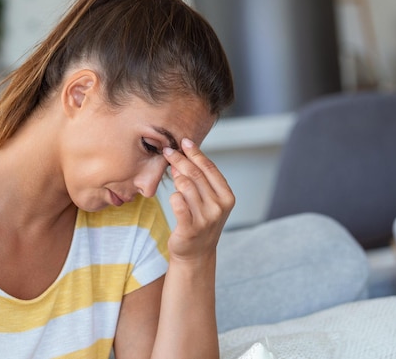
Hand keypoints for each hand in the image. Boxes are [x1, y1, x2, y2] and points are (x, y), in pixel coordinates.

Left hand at [162, 138, 234, 261]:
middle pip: (196, 174)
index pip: (209, 168)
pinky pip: (177, 203)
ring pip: (185, 186)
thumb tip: (182, 156)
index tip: (184, 141)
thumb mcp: (207, 199)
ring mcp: (206, 218)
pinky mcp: (190, 228)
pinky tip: (173, 196)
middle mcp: (219, 207)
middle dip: (180, 159)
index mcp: (226, 196)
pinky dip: (173, 196)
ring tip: (171, 174)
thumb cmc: (200, 221)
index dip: (195, 153)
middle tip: (168, 151)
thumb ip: (200, 180)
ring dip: (176, 177)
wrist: (196, 253)